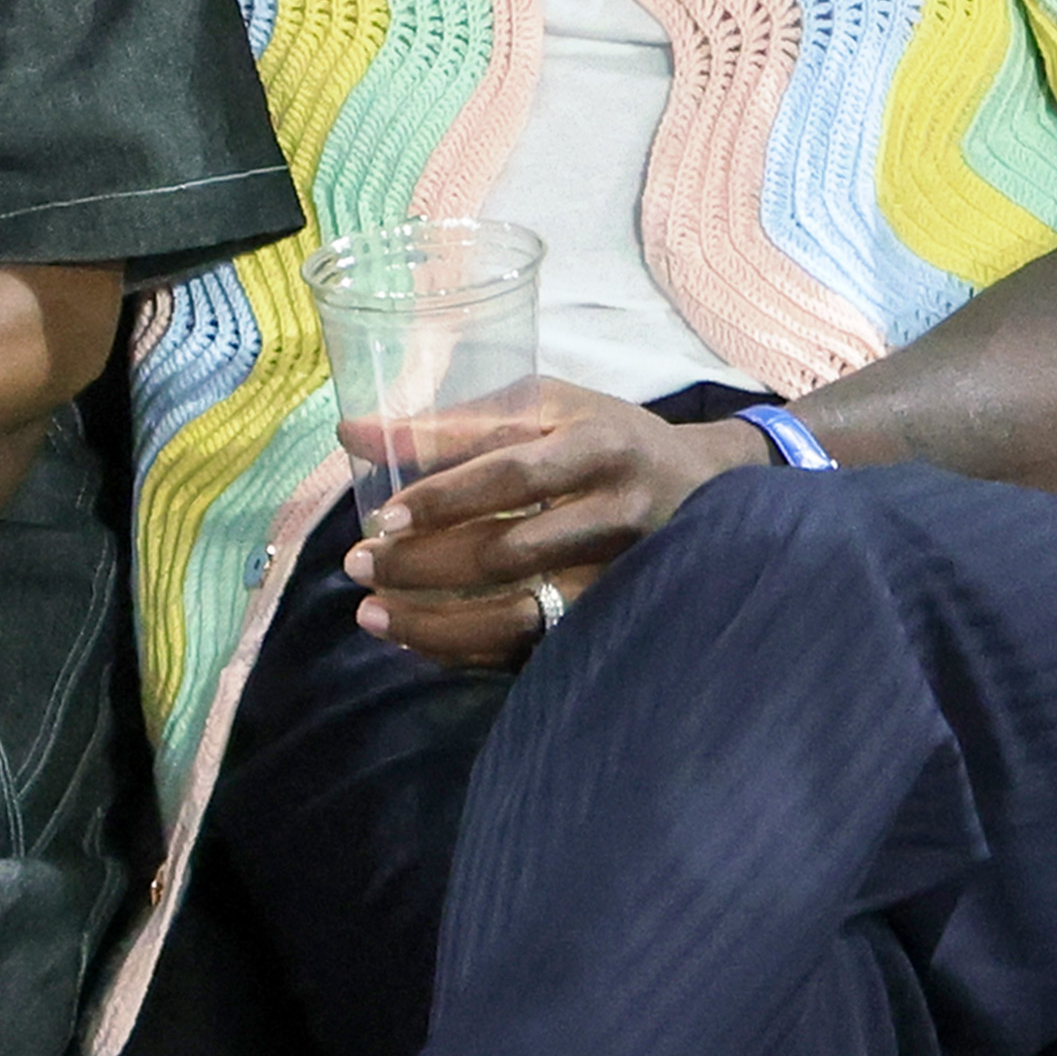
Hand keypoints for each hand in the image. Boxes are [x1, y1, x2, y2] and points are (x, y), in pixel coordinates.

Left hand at [344, 382, 765, 668]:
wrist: (704, 489)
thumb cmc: (606, 436)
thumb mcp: (548, 406)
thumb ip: (456, 423)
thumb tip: (352, 432)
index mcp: (598, 446)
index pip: (516, 476)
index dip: (447, 496)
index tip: (385, 516)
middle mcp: (614, 516)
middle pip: (510, 552)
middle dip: (424, 565)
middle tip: (358, 565)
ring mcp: (617, 581)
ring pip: (520, 617)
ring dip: (437, 623)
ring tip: (372, 614)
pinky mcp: (610, 624)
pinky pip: (530, 648)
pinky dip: (467, 649)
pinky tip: (416, 639)